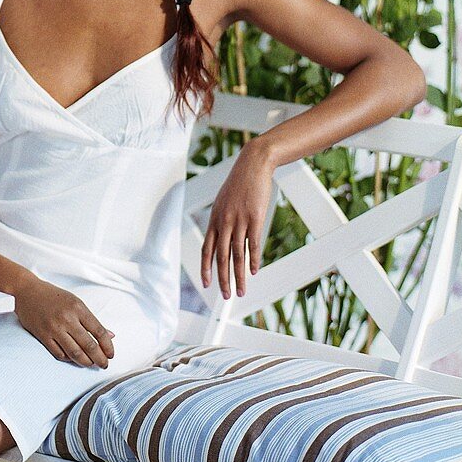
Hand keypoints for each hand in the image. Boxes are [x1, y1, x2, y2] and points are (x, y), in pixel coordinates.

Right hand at [13, 278, 114, 367]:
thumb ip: (91, 320)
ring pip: (75, 352)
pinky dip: (68, 358)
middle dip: (99, 359)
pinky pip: (59, 353)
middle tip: (104, 365)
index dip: (108, 346)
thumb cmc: (53, 296)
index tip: (111, 355)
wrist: (27, 290)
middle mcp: (67, 318)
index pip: (99, 331)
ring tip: (90, 364)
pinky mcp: (42, 335)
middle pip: (89, 345)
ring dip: (85, 362)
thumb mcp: (75, 302)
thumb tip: (111, 335)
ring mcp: (54, 328)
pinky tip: (72, 358)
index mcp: (78, 308)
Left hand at [201, 141, 274, 299]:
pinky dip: (253, 260)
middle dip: (222, 279)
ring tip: (240, 291)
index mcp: (214, 219)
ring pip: (237, 255)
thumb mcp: (224, 202)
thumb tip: (221, 236)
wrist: (252, 166)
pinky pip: (253, 244)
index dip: (206, 267)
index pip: (206, 249)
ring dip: (238, 276)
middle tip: (225, 296)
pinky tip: (253, 272)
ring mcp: (239, 221)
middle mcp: (224, 222)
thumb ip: (221, 220)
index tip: (206, 284)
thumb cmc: (238, 185)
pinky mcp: (255, 218)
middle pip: (221, 257)